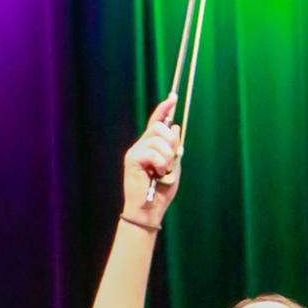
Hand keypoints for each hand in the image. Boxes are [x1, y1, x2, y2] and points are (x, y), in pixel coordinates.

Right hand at [122, 98, 181, 226]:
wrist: (149, 210)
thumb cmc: (160, 191)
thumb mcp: (172, 166)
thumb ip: (173, 148)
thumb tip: (174, 126)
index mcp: (150, 147)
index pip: (156, 122)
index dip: (164, 109)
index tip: (173, 97)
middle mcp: (141, 146)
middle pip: (160, 127)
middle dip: (171, 142)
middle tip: (170, 162)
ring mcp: (135, 151)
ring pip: (159, 140)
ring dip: (167, 158)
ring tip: (163, 172)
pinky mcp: (132, 158)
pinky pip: (154, 152)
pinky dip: (161, 164)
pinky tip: (157, 174)